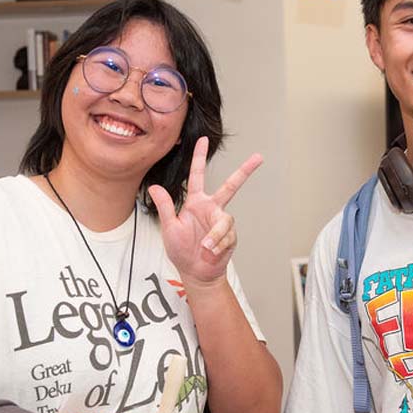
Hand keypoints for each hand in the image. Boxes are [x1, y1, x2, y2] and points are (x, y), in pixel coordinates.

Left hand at [148, 137, 262, 286]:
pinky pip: (227, 236)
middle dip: (245, 171)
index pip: (198, 176)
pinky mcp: (230, 236)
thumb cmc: (181, 251)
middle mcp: (211, 209)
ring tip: (205, 249)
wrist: (196, 273)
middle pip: (231, 186)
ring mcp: (221, 222)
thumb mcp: (169, 228)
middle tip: (258, 157)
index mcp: (195, 203)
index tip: (203, 140)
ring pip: (225, 221)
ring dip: (215, 236)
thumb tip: (154, 187)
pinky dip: (217, 245)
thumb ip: (165, 206)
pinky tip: (210, 253)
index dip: (199, 157)